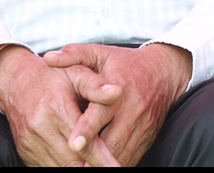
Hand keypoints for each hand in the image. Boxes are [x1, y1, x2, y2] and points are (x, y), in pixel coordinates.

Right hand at [0, 45, 121, 166]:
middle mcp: (41, 129)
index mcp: (57, 109)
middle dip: (93, 167)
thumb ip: (96, 85)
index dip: (102, 159)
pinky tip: (76, 161)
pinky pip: (47, 168)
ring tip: (94, 165)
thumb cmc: (51, 77)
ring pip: (60, 169)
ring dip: (79, 169)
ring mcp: (31, 143)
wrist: (15, 81)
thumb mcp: (76, 73)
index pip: (84, 142)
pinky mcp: (25, 152)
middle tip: (110, 167)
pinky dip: (64, 167)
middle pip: (73, 162)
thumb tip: (116, 92)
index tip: (116, 167)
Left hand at [44, 43, 191, 166]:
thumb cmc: (125, 62)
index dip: (86, 129)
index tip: (72, 143)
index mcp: (118, 88)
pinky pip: (131, 157)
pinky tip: (99, 167)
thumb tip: (48, 58)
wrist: (164, 72)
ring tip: (83, 169)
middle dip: (93, 157)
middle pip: (112, 140)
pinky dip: (115, 164)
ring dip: (103, 164)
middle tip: (74, 164)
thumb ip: (74, 54)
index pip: (101, 112)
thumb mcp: (100, 52)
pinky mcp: (148, 138)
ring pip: (122, 154)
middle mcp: (132, 110)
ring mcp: (142, 127)